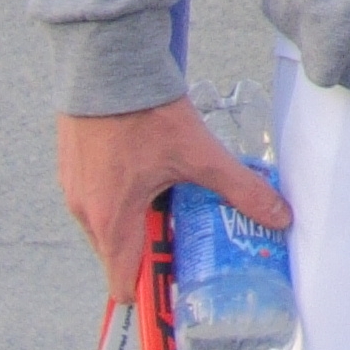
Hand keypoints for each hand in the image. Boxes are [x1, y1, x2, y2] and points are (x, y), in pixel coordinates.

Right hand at [56, 95, 288, 301]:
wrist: (106, 62)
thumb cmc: (145, 112)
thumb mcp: (200, 155)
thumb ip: (241, 189)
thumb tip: (278, 216)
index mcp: (112, 221)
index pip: (124, 284)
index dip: (153, 287)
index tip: (180, 279)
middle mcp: (86, 211)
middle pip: (119, 255)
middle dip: (152, 249)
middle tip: (186, 232)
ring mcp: (73, 187)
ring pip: (108, 224)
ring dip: (137, 219)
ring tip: (171, 196)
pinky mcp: (71, 164)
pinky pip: (96, 197)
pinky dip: (120, 194)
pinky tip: (148, 170)